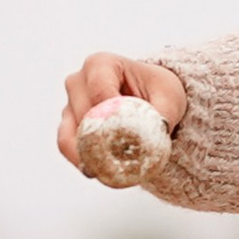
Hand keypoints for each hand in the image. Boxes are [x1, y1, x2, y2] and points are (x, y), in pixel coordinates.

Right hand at [58, 52, 187, 170]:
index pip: (99, 91)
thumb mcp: (169, 97)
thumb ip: (163, 113)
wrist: (150, 96)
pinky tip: (99, 174)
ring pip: (69, 135)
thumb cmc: (158, 90)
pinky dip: (83, 162)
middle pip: (83, 116)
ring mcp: (70, 104)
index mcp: (100, 64)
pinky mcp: (69, 125)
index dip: (111, 117)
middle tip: (119, 163)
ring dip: (86, 157)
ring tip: (106, 174)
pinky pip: (69, 147)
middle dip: (99, 141)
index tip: (127, 137)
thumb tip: (157, 133)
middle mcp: (78, 81)